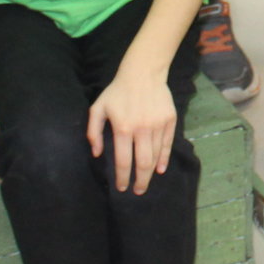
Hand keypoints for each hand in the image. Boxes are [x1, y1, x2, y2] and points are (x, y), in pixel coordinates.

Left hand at [88, 67, 177, 195]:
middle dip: (140, 182)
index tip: (121, 188)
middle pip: (143, 163)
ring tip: (146, 181)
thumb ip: (93, 132)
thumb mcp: (98, 108)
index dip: (122, 178)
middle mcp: (142, 129)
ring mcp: (158, 125)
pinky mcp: (170, 120)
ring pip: (156, 156)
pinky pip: (167, 145)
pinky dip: (164, 159)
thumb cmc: (117, 92)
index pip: (124, 161)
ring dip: (151, 172)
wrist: (143, 72)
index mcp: (123, 128)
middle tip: (137, 191)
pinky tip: (160, 168)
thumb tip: (97, 154)